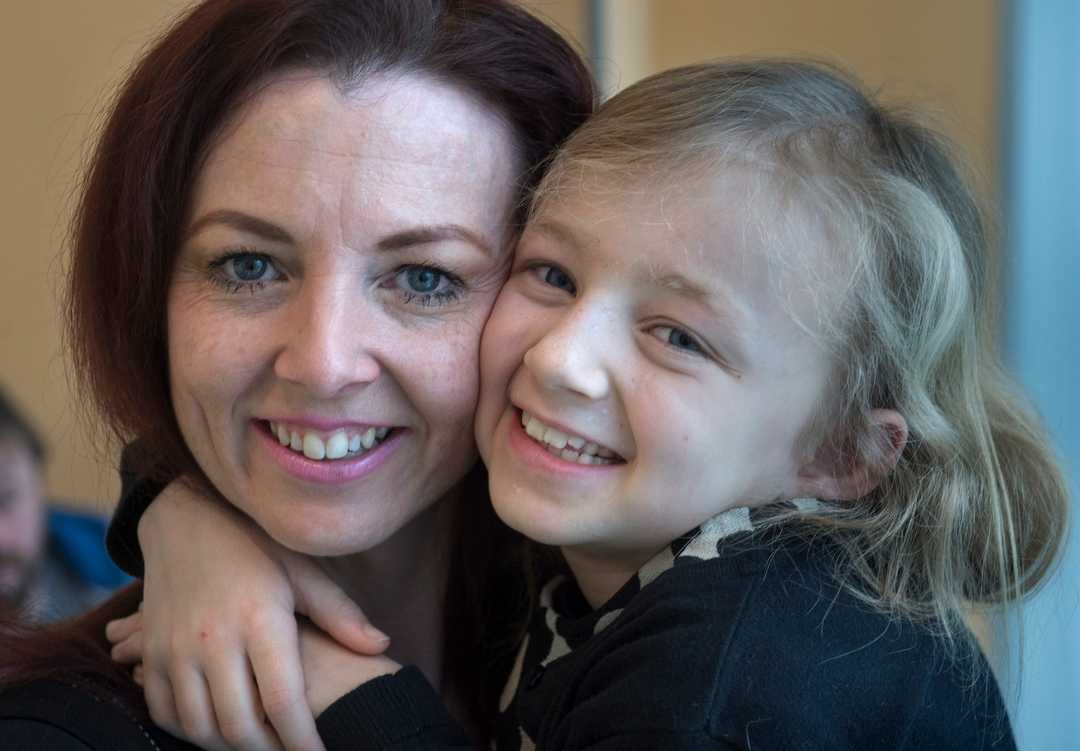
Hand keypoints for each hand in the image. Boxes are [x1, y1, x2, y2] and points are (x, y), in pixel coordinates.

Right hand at [105, 480, 389, 750]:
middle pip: (239, 725)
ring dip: (229, 745)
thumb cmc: (254, 547)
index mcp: (259, 619)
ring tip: (260, 742)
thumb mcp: (302, 572)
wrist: (185, 520)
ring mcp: (175, 647)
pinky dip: (189, 729)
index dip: (303, 741)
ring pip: (199, 726)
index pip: (283, 701)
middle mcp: (213, 638)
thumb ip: (339, 614)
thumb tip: (381, 646)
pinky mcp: (152, 652)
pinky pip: (164, 711)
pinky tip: (217, 726)